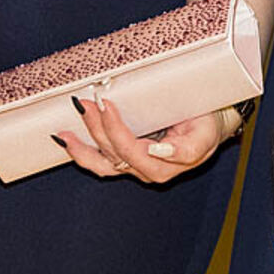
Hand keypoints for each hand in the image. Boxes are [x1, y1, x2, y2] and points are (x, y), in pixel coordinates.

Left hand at [54, 96, 238, 183]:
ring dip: (81, 147)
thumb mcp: (205, 135)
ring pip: (101, 163)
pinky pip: (100, 162)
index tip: (107, 105)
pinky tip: (66, 141)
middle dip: (95, 129)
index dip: (116, 130)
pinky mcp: (125, 159)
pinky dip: (82, 153)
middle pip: (113, 154)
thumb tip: (158, 151)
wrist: (208, 126)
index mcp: (163, 167)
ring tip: (64, 132)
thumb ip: (186, 148)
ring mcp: (132, 167)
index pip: (132, 151)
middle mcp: (144, 171)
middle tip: (85, 102)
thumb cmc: (205, 128)